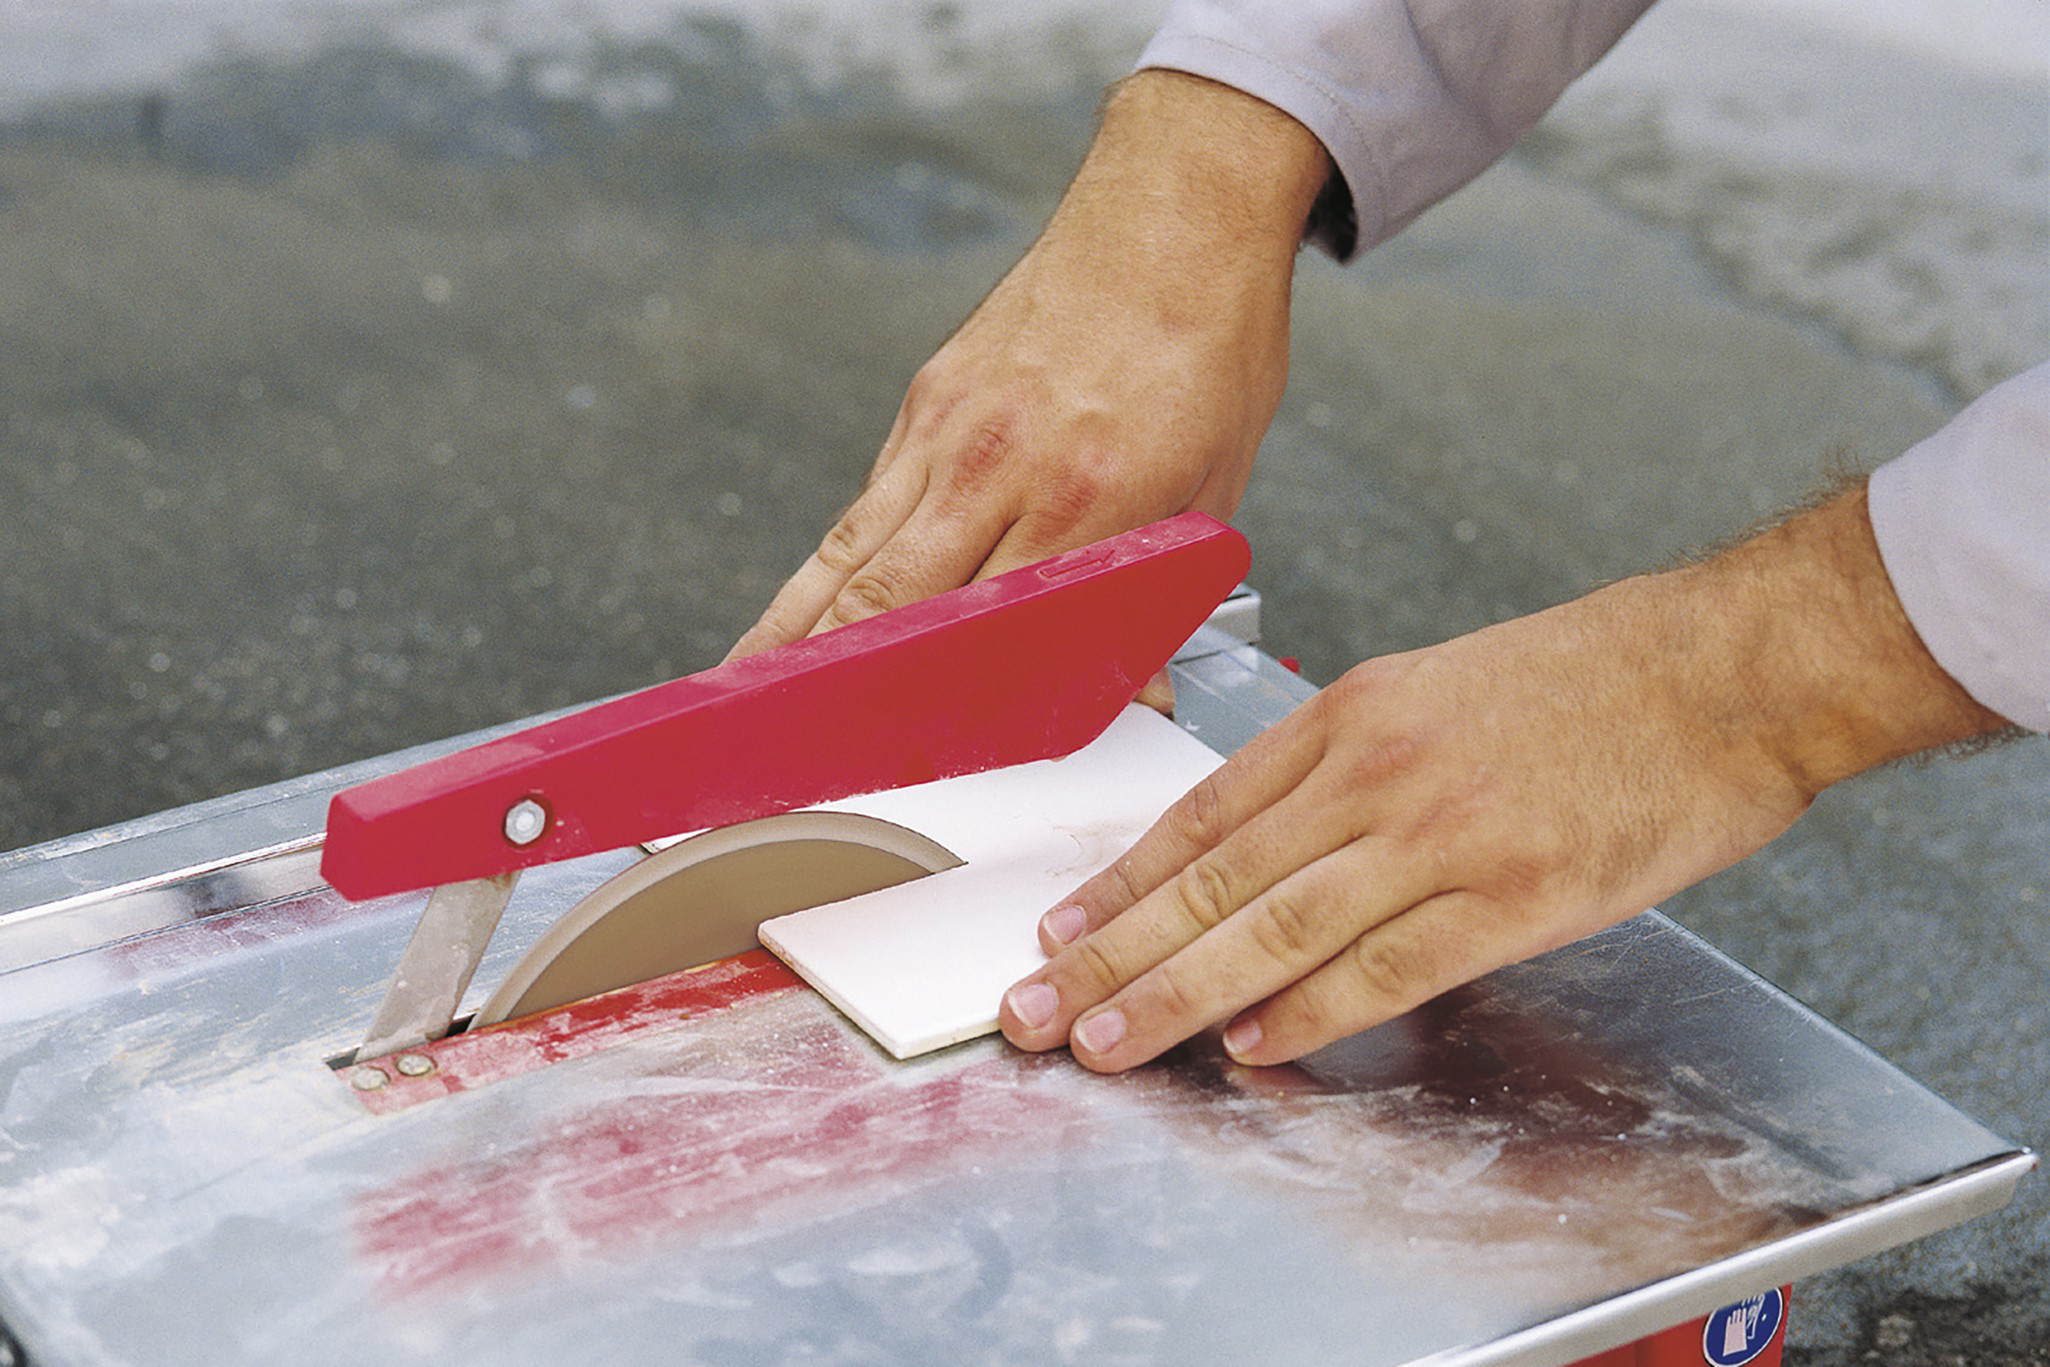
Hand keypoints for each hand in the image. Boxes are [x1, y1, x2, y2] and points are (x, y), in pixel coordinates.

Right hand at [726, 73, 1330, 710]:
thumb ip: (1160, 599)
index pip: (991, 638)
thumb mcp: (1217, 490)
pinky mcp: (925, 402)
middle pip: (889, 604)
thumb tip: (1133, 690)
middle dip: (831, 692)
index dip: (938, 710)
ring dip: (793, 637)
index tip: (899, 762)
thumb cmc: (1208, 344)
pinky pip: (864, 507)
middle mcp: (1003, 465)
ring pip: (851, 557)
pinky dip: (823, 572)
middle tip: (789, 756)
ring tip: (745, 701)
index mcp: (1090, 498)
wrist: (1176, 212)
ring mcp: (950, 430)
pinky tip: (796, 617)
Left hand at [999, 488, 2009, 1070]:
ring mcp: (1444, 834)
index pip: (1203, 813)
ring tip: (1110, 1043)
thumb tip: (1262, 852)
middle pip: (1215, 878)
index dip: (1120, 883)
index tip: (1060, 933)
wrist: (1723, 670)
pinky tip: (1257, 1042)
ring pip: (1277, 926)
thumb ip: (1343, 767)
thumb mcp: (1432, 689)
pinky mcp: (1517, 895)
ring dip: (1179, 993)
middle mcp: (1377, 770)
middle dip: (1113, 954)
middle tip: (1038, 1010)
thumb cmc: (1586, 679)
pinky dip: (1315, 1010)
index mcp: (1351, 714)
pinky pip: (1390, 966)